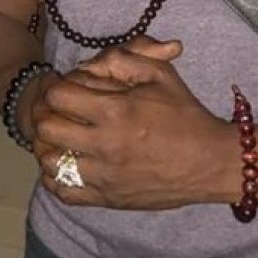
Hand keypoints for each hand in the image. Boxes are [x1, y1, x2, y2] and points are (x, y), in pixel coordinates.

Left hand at [35, 37, 234, 209]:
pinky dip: (56, 178)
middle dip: (49, 114)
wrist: (211, 162)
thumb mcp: (159, 72)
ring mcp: (104, 176)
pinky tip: (67, 164)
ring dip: (50, 146)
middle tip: (61, 111)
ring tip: (64, 137)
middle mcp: (104, 145)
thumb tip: (87, 64)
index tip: (70, 88)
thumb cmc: (185, 113)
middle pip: (46, 128)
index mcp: (115, 110)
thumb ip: (121, 58)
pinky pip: (64, 192)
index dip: (59, 86)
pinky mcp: (109, 199)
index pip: (58, 95)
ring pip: (50, 162)